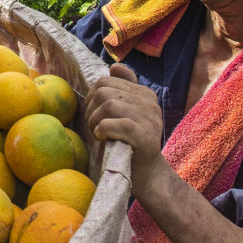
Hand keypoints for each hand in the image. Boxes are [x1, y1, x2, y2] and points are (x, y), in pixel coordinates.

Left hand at [85, 62, 165, 193]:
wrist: (146, 175)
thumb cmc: (129, 143)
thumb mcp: (125, 113)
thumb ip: (122, 90)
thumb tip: (115, 67)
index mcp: (145, 94)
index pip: (107, 81)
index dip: (92, 97)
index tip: (95, 114)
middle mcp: (151, 104)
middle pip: (105, 92)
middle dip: (91, 109)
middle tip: (94, 126)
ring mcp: (151, 120)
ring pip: (110, 105)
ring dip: (95, 120)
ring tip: (98, 132)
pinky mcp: (147, 138)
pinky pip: (119, 124)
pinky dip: (104, 129)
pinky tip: (102, 137)